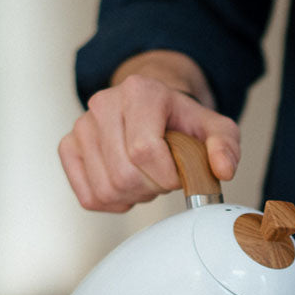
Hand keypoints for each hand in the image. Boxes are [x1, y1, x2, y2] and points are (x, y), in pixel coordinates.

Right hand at [58, 51, 240, 212]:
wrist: (150, 110)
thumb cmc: (179, 123)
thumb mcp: (213, 128)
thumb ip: (225, 146)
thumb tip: (222, 170)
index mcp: (140, 91)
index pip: (143, 151)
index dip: (165, 176)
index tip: (177, 173)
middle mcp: (103, 103)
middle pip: (124, 175)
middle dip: (150, 188)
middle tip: (161, 177)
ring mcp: (82, 126)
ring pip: (106, 190)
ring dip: (132, 197)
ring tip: (144, 179)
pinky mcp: (68, 148)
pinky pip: (89, 197)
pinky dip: (112, 202)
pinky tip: (125, 187)